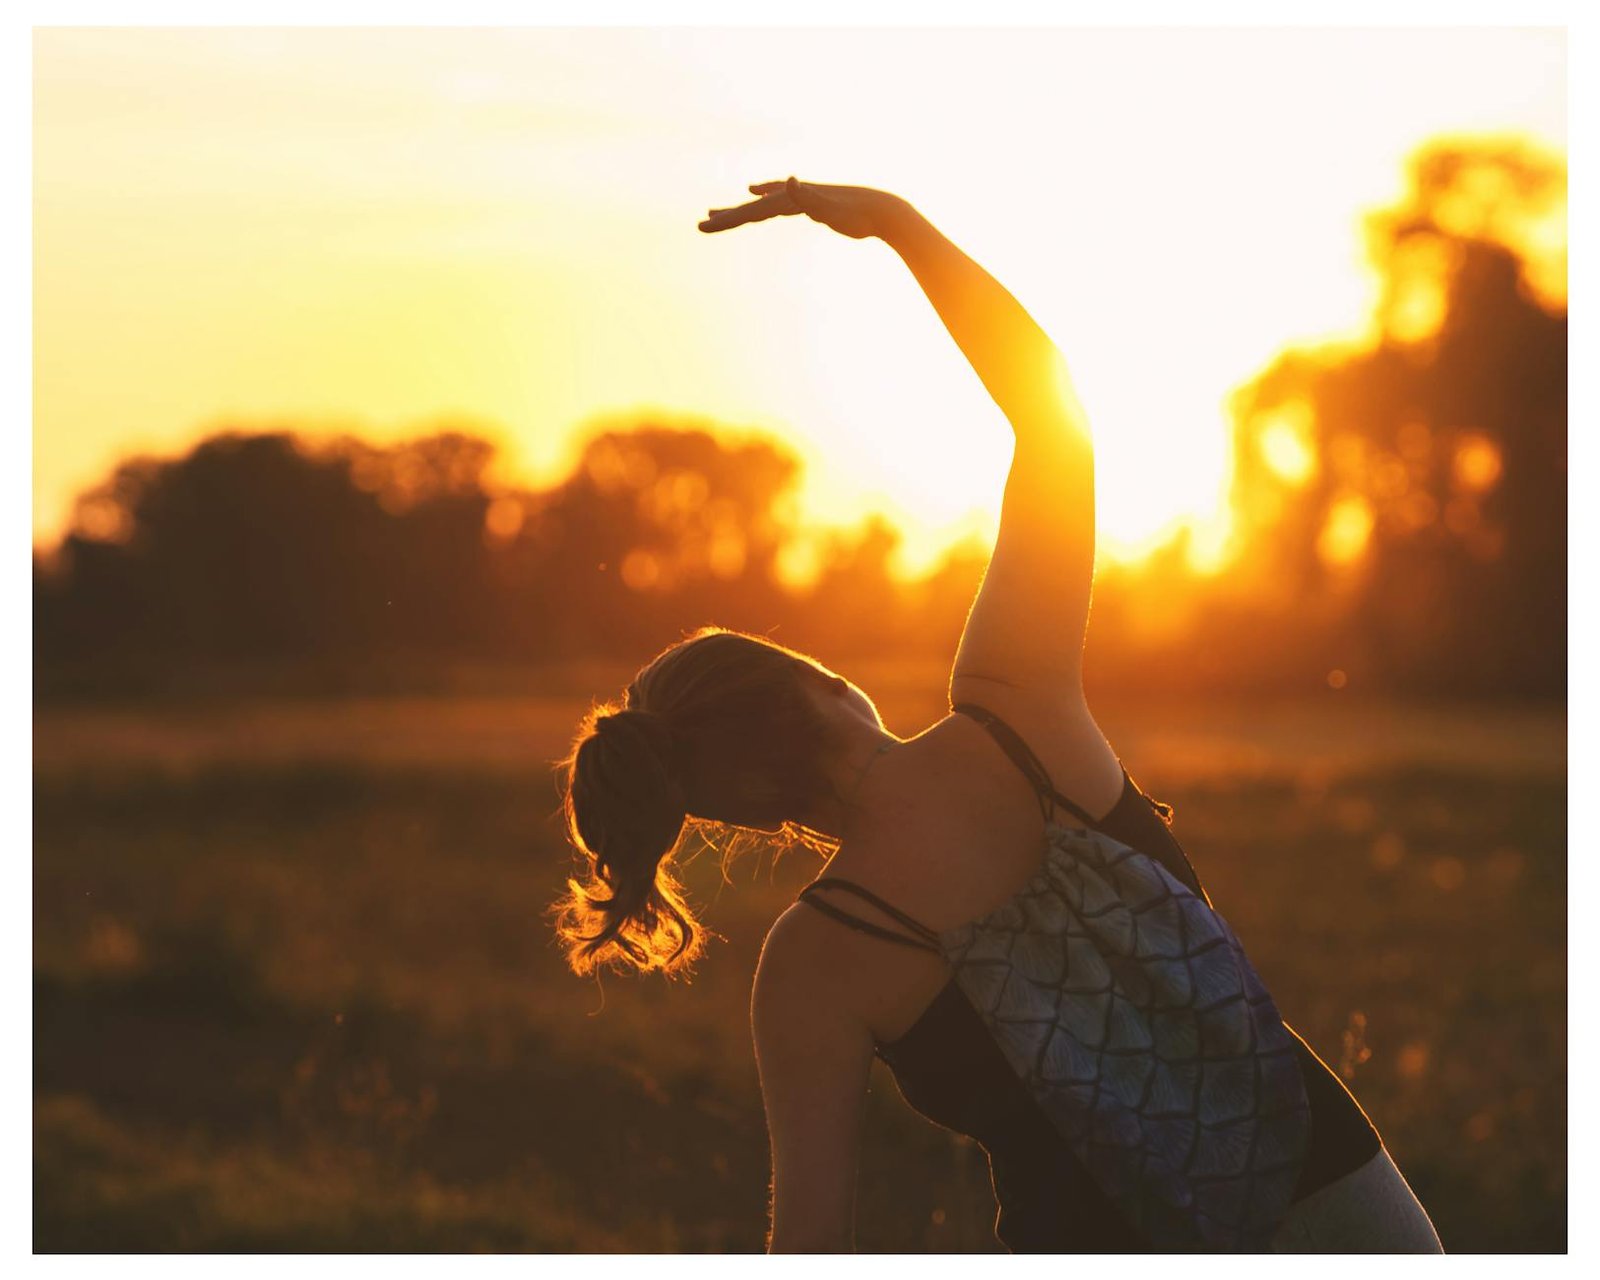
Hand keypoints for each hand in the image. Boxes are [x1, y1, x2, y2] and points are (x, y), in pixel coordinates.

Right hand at [698, 177, 908, 240]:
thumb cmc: (858, 214)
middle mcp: (792, 194)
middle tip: (701, 225)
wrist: (882, 209)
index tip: (705, 227)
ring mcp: (799, 196)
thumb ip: (810, 197)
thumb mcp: (833, 209)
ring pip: (761, 204)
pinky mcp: (809, 202)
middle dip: (727, 218)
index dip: (729, 220)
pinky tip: (755, 194)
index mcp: (792, 198)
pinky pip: (777, 201)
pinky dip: (762, 198)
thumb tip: (790, 180)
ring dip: (739, 209)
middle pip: (752, 208)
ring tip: (716, 213)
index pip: (753, 211)